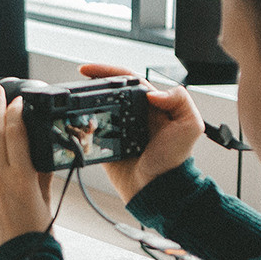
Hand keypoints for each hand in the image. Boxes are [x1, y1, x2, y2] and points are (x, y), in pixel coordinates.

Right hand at [77, 63, 202, 201]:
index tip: (90, 70)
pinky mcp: (107, 142)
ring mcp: (119, 127)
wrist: (157, 189)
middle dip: (92, 82)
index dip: (109, 72)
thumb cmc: (174, 161)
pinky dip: (82, 121)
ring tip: (72, 96)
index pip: (128, 79)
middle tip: (77, 80)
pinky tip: (73, 117)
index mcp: (151, 105)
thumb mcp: (189, 127)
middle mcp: (134, 113)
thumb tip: (154, 92)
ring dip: (84, 100)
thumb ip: (180, 102)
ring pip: (98, 107)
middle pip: (109, 90)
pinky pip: (91, 128)